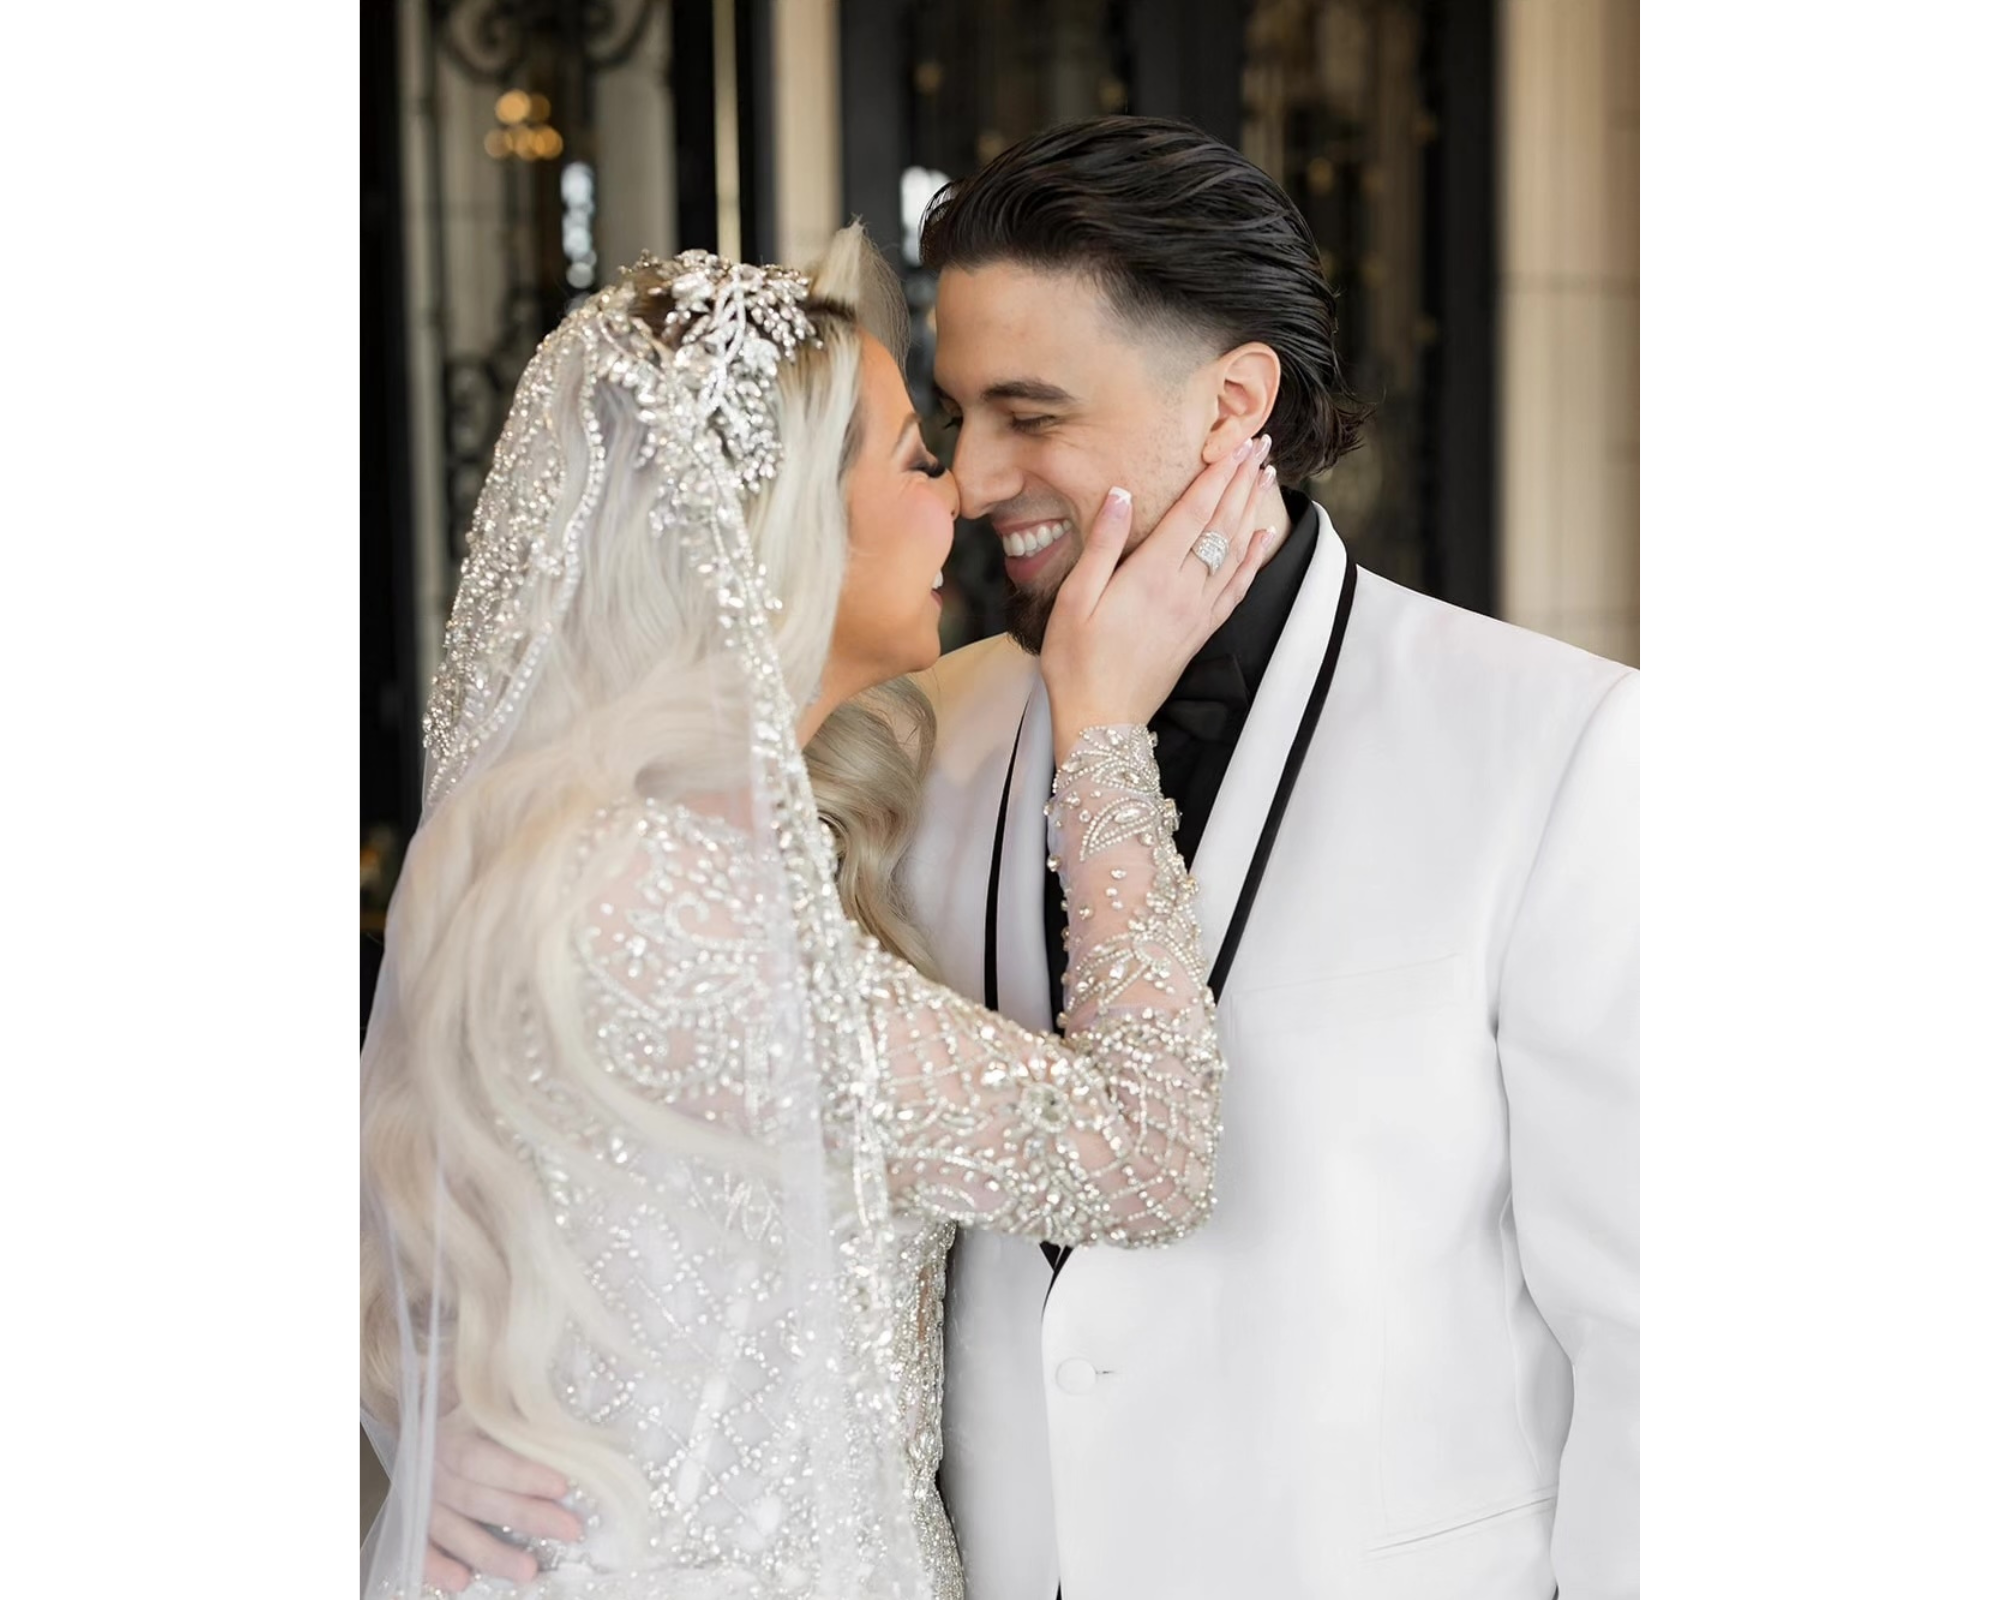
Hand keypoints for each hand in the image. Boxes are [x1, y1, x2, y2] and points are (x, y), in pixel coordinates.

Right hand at [422, 1409, 583, 1591]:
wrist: (424, 1417)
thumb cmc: (474, 1409)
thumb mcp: (492, 1397)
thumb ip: (520, 1406)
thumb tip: (570, 1416)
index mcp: (450, 1433)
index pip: (483, 1457)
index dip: (521, 1473)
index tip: (563, 1486)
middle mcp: (432, 1469)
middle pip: (478, 1498)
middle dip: (526, 1516)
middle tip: (571, 1530)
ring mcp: (420, 1500)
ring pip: (454, 1531)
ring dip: (491, 1554)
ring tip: (530, 1571)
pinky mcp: (413, 1524)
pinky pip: (421, 1549)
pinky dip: (437, 1568)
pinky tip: (461, 1583)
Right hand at [1041, 434, 1278, 756]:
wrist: (1102, 719)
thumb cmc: (1077, 661)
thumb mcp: (1075, 599)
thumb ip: (1101, 544)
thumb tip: (1121, 494)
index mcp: (1150, 575)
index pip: (1194, 512)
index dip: (1217, 475)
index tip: (1234, 444)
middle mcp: (1183, 589)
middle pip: (1222, 524)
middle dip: (1241, 481)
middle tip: (1260, 445)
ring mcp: (1197, 611)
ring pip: (1235, 551)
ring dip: (1252, 510)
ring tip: (1265, 477)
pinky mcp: (1200, 631)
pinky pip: (1236, 588)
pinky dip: (1252, 559)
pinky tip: (1261, 539)